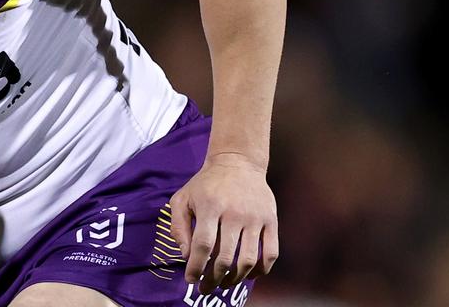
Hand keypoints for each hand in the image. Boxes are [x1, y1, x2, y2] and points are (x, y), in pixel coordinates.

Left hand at [169, 152, 278, 294]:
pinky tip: (248, 275)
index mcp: (210, 206)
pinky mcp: (271, 220)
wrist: (237, 161)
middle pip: (225, 257)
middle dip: (213, 279)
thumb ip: (178, 226)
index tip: (191, 279)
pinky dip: (261, 270)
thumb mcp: (182, 198)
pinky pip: (271, 253)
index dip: (196, 267)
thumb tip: (185, 255)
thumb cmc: (205, 184)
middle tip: (206, 287)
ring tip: (224, 284)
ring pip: (248, 260)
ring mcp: (255, 217)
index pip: (203, 245)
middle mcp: (234, 213)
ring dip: (235, 278)